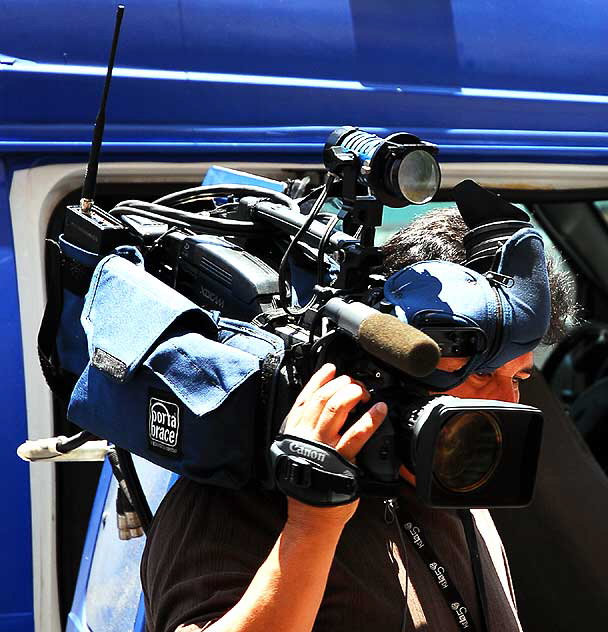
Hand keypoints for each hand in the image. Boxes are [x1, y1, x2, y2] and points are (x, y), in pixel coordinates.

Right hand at [283, 363, 386, 526]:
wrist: (311, 517)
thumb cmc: (308, 485)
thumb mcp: (298, 452)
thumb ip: (306, 432)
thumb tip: (323, 411)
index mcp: (294, 432)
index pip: (304, 398)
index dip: (318, 379)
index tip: (331, 369)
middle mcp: (306, 435)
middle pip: (322, 398)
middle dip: (339, 384)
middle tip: (352, 383)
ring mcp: (323, 447)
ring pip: (335, 409)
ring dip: (351, 394)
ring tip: (363, 391)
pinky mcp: (340, 460)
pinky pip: (356, 434)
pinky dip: (370, 419)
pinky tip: (379, 410)